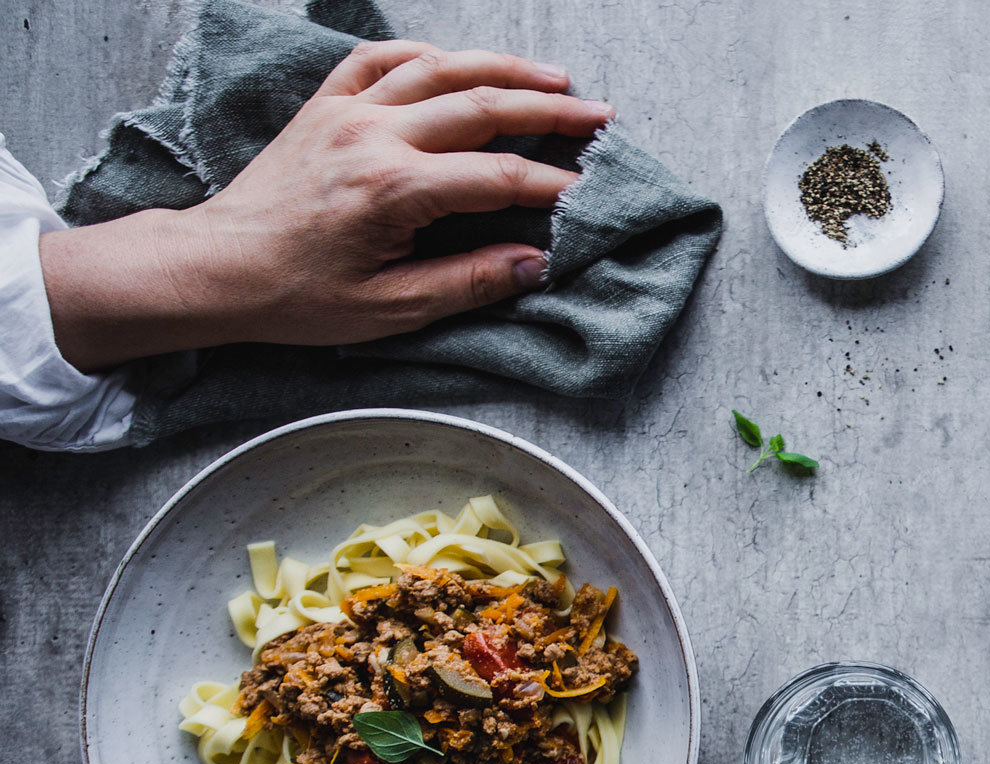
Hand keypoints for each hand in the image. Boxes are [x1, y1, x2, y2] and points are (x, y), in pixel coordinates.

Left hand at [40, 41, 613, 370]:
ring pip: (439, 71)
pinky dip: (426, 55)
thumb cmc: (298, 297)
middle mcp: (373, 136)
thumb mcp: (391, 308)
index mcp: (393, 190)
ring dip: (502, 68)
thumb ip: (469, 282)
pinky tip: (458, 63)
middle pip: (480, 106)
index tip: (591, 194)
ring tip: (553, 75)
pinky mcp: (325, 106)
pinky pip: (380, 60)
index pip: (497, 178)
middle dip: (549, 110)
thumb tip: (535, 262)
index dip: (552, 185)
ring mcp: (346, 112)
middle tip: (598, 116)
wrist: (218, 268)